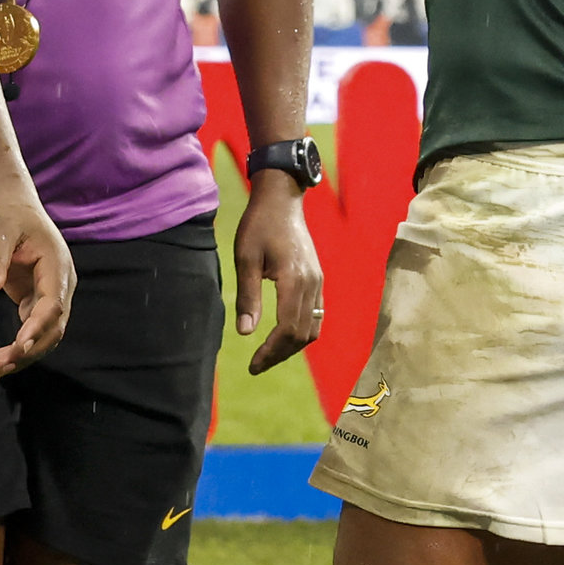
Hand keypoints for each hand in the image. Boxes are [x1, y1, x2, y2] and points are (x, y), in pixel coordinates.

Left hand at [0, 185, 75, 377]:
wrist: (10, 206)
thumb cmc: (5, 214)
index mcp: (57, 264)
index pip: (53, 303)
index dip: (38, 326)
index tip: (20, 345)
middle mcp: (60, 284)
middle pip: (53, 327)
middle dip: (28, 350)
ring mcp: (51, 294)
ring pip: (46, 334)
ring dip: (23, 354)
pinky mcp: (36, 301)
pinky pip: (33, 331)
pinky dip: (19, 347)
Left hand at [232, 175, 323, 372]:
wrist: (282, 199)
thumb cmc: (258, 225)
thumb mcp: (245, 257)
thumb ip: (247, 296)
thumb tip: (245, 332)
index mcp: (293, 278)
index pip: (288, 328)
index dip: (271, 351)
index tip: (252, 364)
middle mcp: (312, 283)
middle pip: (302, 334)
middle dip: (279, 354)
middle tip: (256, 365)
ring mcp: (318, 281)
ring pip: (313, 328)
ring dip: (292, 346)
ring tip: (269, 355)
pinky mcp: (318, 279)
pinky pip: (316, 315)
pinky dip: (302, 332)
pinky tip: (282, 336)